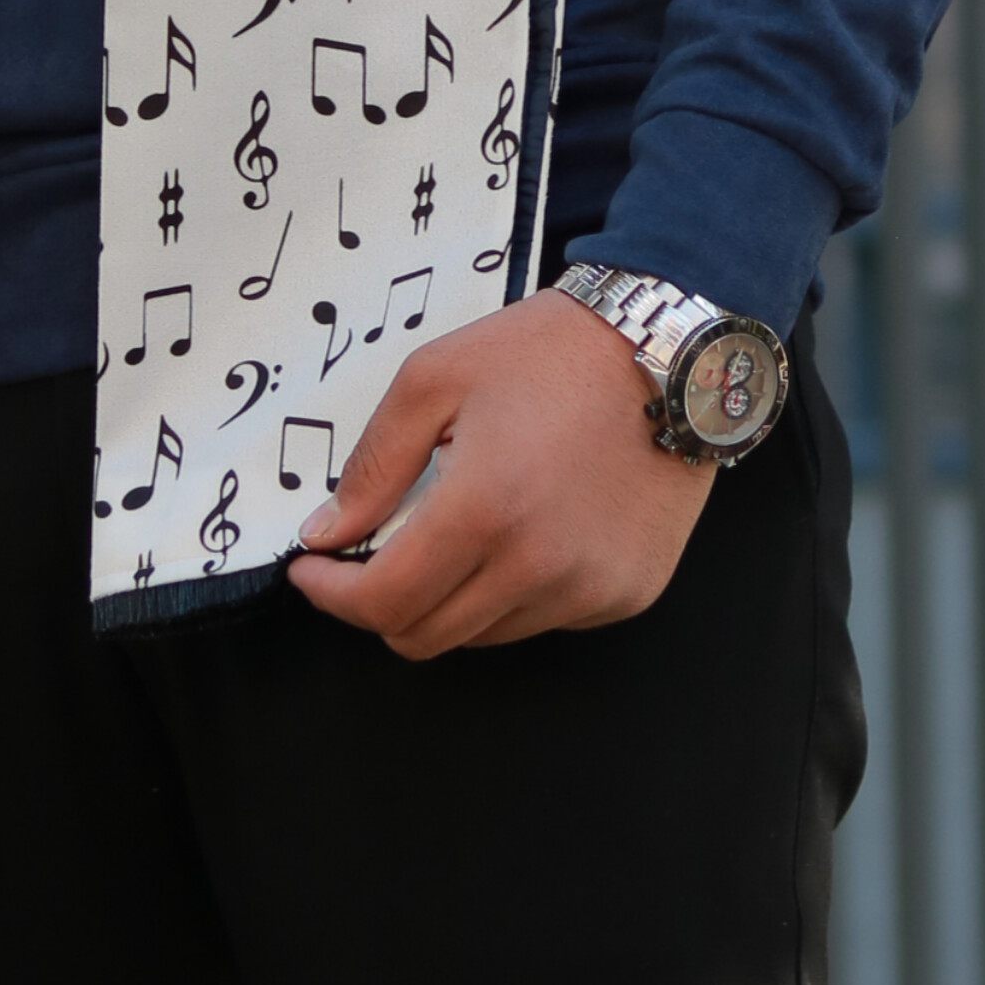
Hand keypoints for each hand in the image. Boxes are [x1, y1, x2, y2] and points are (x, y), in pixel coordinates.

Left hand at [284, 290, 714, 658]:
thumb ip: (374, 465)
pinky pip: (545, 620)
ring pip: (482, 635)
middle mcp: (539, 567)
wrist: (670, 347)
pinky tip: (527, 530)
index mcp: (483, 511)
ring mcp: (590, 589)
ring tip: (465, 527)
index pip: (383, 602)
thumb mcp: (436, 377)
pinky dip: (516, 592)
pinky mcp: (628, 594)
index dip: (333, 595)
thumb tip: (327, 534)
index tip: (314, 569)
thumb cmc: (552, 351)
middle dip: (382, 602)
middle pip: (425, 637)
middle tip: (375, 553)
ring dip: (453, 596)